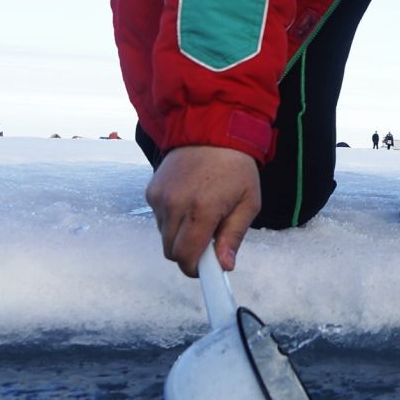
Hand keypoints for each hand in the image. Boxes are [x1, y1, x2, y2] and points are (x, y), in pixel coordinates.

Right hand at [145, 146, 261, 276]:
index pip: (185, 256)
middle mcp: (175, 205)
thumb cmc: (236, 168)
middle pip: (171, 251)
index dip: (194, 269)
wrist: (212, 130)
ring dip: (179, 235)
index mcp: (202, 210)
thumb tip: (224, 266)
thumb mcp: (248, 202)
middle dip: (188, 253)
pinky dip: (171, 219)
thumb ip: (234, 236)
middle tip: (207, 240)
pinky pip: (158, 218)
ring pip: (163, 236)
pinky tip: (188, 201)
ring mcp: (159, 197)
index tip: (205, 269)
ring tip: (199, 214)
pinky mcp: (151, 190)